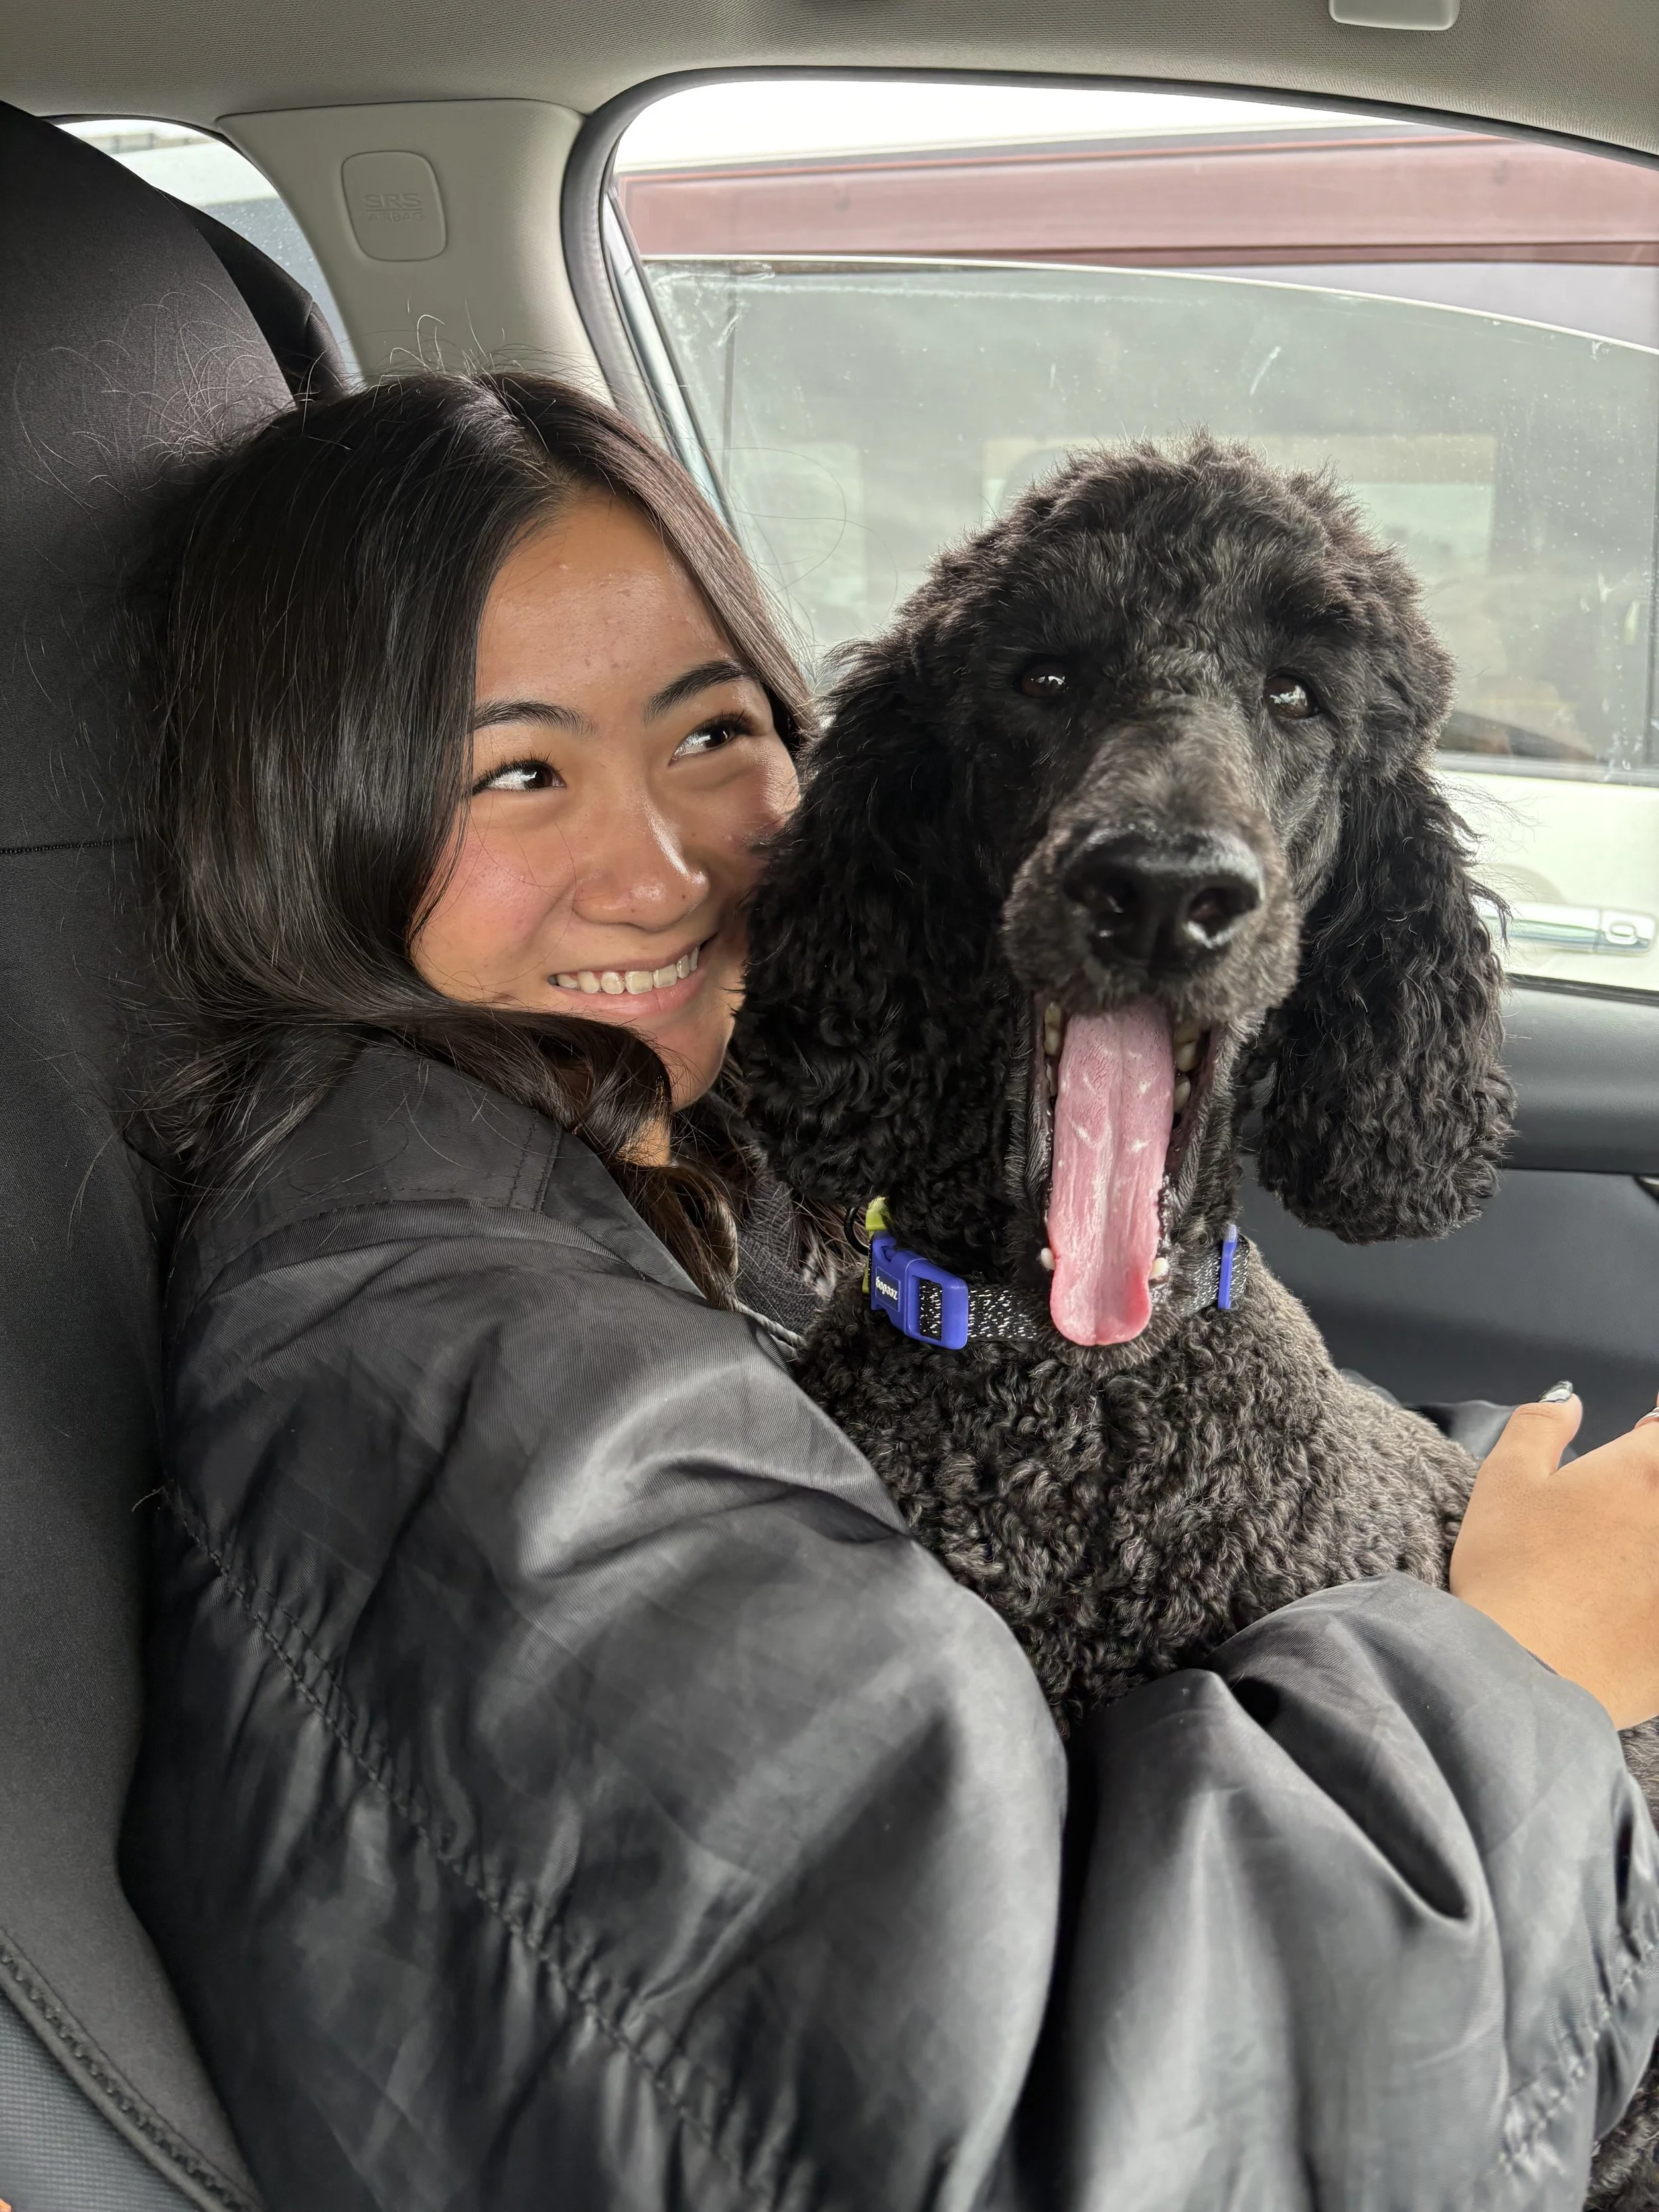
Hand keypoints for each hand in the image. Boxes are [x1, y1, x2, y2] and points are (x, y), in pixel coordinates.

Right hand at [1450, 1388, 1658, 1728]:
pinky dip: (1653, 1587)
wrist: (1525, 1671)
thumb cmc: (1511, 1574)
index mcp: (1645, 1471)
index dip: (1655, 1427)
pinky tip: (1632, 1599)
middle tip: (1625, 1496)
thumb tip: (1568, 1403)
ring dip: (1649, 1535)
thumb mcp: (1505, 1481)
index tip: (1646, 1432)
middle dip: (1653, 1481)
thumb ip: (1539, 1425)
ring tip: (1623, 1547)